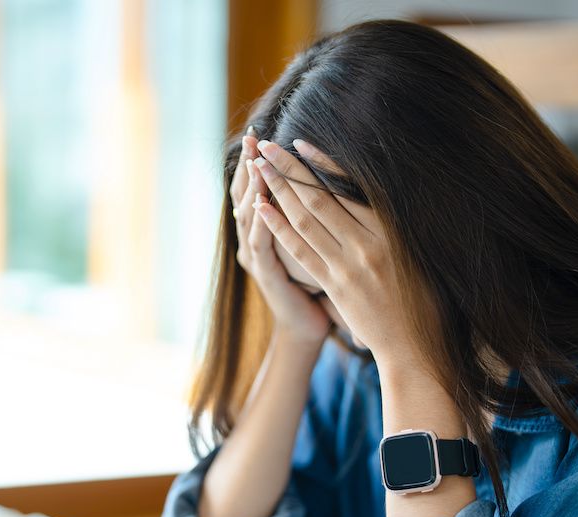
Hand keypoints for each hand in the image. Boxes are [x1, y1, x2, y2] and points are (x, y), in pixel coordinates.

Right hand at [230, 129, 330, 345]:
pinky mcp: (267, 275)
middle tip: (252, 135)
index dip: (257, 160)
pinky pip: (262, 245)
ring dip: (252, 187)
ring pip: (251, 215)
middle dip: (251, 163)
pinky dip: (261, 224)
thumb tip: (330, 175)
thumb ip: (313, 213)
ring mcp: (257, 257)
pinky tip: (260, 204)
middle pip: (248, 194)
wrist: (307, 325)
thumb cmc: (315, 283)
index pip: (258, 187)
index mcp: (266, 229)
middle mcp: (255, 240)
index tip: (261, 130)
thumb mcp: (313, 242)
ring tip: (253, 160)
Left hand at [252, 139, 421, 367]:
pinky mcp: (334, 286)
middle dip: (290, 168)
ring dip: (278, 189)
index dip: (322, 163)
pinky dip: (278, 226)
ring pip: (305, 219)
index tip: (300, 142)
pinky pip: (300, 251)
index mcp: (391, 230)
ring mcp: (348, 266)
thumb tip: (370, 191)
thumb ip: (390, 224)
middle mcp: (368, 243)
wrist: (415, 346)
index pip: (349, 187)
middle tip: (267, 144)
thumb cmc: (422, 299)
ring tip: (259, 166)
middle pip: (321, 197)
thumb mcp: (414, 253)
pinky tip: (261, 207)